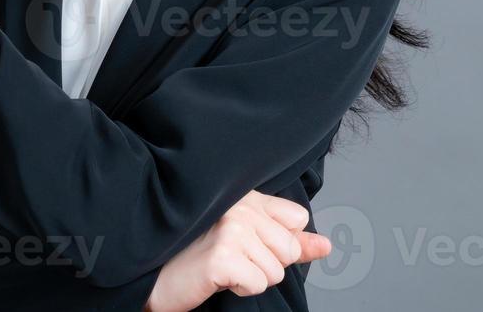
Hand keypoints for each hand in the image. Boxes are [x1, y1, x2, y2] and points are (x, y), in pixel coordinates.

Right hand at [142, 191, 331, 311]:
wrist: (156, 276)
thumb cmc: (199, 256)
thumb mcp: (249, 242)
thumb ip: (290, 241)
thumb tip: (327, 246)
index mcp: (245, 195)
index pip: (296, 219)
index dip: (277, 243)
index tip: (247, 244)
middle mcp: (239, 205)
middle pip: (290, 249)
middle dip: (265, 264)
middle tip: (230, 258)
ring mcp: (231, 228)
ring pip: (276, 270)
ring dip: (251, 278)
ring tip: (221, 266)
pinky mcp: (223, 255)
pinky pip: (259, 283)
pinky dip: (241, 288)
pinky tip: (216, 276)